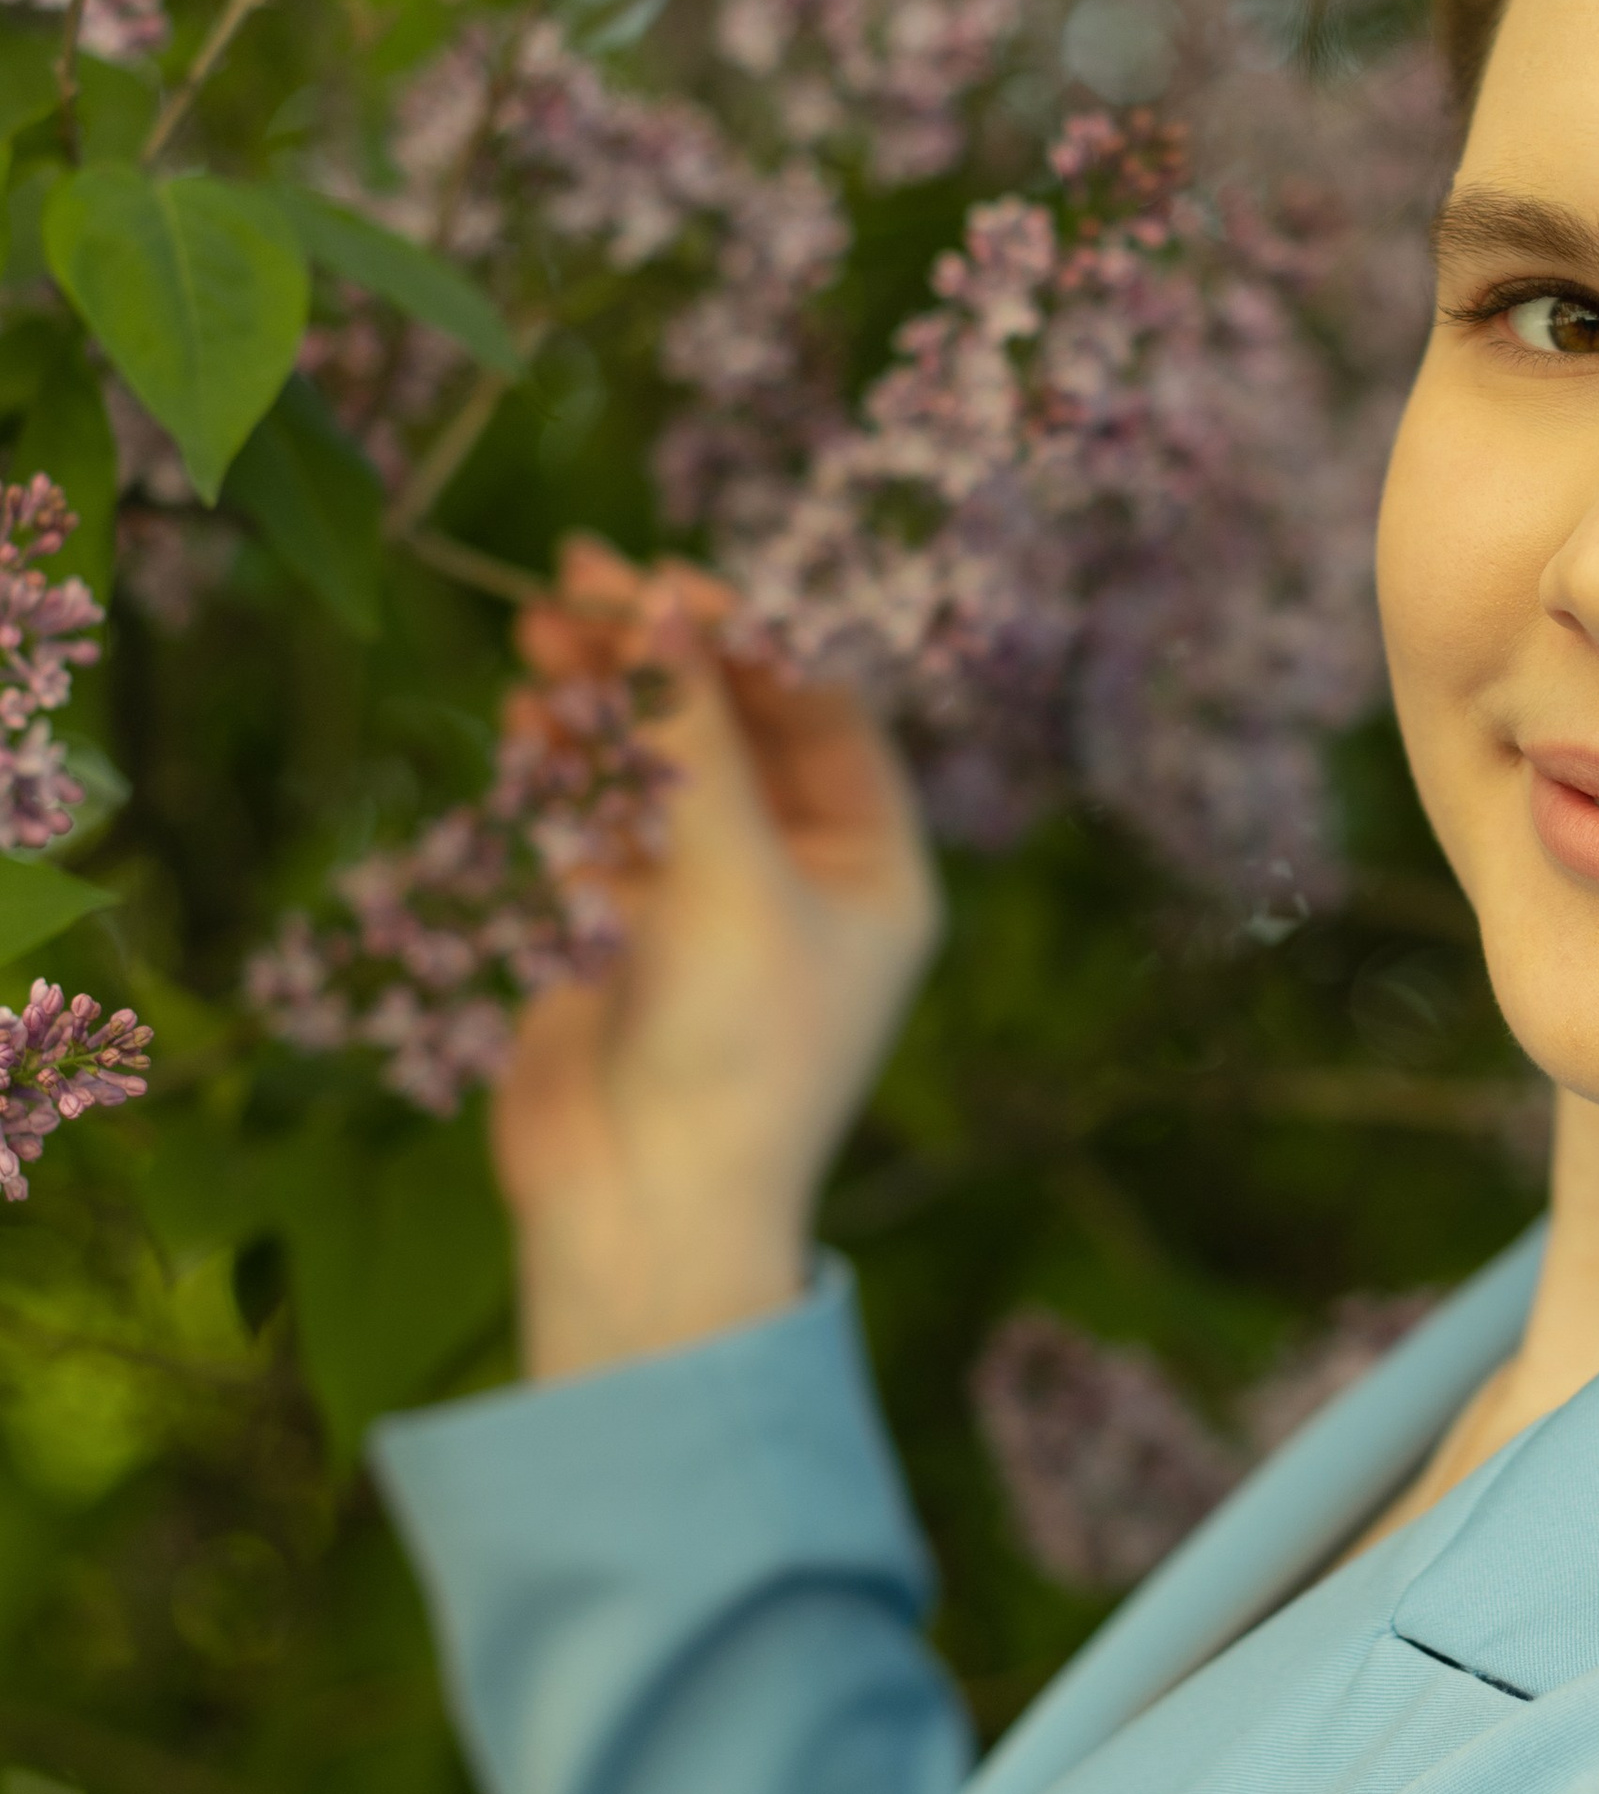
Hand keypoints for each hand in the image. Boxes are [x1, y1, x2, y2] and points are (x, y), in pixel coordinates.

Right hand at [491, 540, 941, 1382]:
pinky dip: (567, 768)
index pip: (821, 708)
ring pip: (659, 765)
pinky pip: (602, 821)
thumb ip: (698, 739)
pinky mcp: (627, 934)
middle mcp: (803, 877)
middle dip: (657, 656)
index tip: (663, 576)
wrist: (646, 1217)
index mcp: (875, 867)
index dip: (744, 634)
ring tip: (534, 642)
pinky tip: (527, 721)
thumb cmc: (733, 1058)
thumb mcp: (732, 881)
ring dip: (601, 701)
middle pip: (732, 725)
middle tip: (572, 582)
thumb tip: (664, 603)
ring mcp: (711, 904)